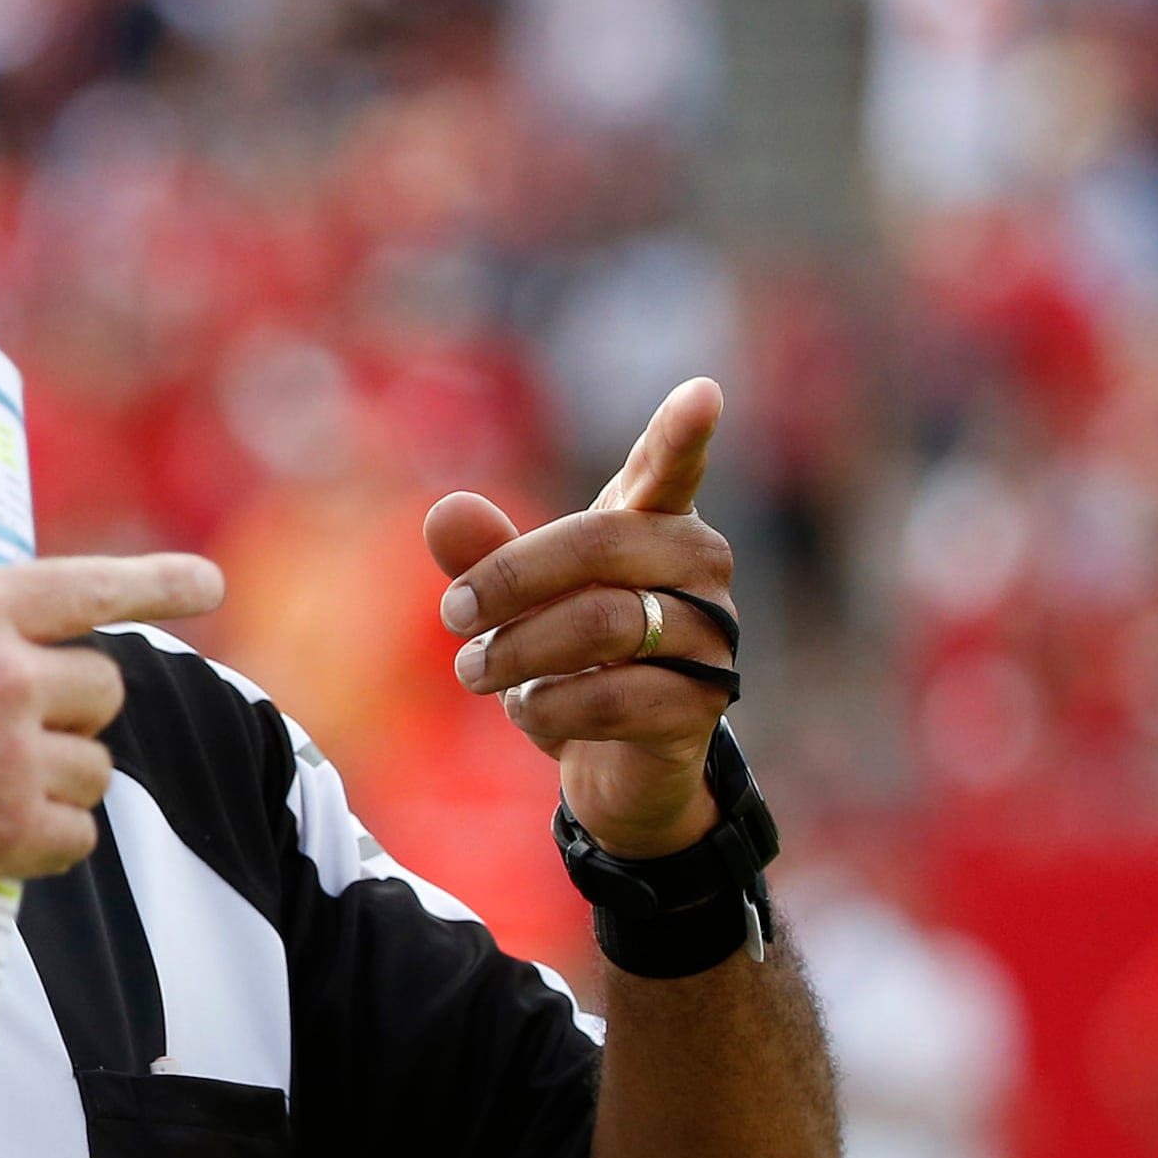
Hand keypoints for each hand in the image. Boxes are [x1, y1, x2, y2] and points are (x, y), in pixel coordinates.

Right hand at [0, 554, 225, 927]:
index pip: (86, 585)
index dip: (155, 583)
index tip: (207, 583)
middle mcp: (2, 667)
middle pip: (102, 688)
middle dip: (70, 718)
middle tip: (15, 744)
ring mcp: (12, 749)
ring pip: (93, 767)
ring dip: (52, 785)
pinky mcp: (10, 828)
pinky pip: (74, 835)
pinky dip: (40, 845)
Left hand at [430, 377, 738, 861]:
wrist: (616, 764)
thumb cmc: (570, 659)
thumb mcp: (519, 604)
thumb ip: (485, 554)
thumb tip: (446, 510)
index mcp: (653, 524)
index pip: (669, 469)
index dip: (681, 434)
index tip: (701, 392)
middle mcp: (697, 569)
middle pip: (601, 544)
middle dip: (509, 578)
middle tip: (451, 616)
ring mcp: (711, 638)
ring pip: (604, 623)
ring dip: (517, 651)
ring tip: (475, 671)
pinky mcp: (700, 707)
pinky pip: (613, 697)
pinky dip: (547, 706)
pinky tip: (527, 710)